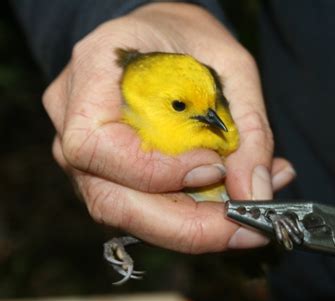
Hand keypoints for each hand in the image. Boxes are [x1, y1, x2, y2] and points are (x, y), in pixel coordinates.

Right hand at [43, 3, 294, 252]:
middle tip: (247, 229)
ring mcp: (85, 152)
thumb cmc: (190, 38)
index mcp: (91, 73)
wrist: (162, 34)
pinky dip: (192, 214)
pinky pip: (143, 207)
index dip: (155, 171)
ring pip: (128, 214)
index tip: (214, 168)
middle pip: (108, 200)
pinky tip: (231, 198)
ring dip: (195, 226)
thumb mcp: (232, 65)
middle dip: (186, 226)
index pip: (95, 146)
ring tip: (250, 213)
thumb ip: (248, 127)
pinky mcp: (108, 172)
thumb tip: (256, 192)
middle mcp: (73, 120)